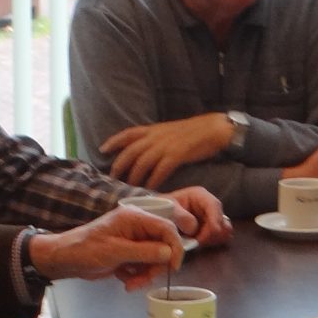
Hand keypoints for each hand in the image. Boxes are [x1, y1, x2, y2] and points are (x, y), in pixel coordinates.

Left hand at [27, 207, 183, 289]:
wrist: (66, 259)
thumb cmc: (86, 249)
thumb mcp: (116, 251)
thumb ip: (145, 252)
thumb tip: (170, 253)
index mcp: (135, 218)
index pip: (167, 228)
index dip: (175, 247)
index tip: (173, 267)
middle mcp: (137, 227)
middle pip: (162, 246)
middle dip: (155, 266)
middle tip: (142, 280)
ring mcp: (133, 241)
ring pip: (154, 259)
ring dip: (145, 274)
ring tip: (130, 283)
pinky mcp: (129, 253)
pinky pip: (143, 265)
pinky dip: (137, 275)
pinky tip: (123, 278)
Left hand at [103, 112, 235, 187]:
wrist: (214, 129)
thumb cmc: (194, 131)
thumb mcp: (170, 130)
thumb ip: (157, 138)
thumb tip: (146, 148)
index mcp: (154, 129)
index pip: (128, 133)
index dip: (114, 141)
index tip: (102, 149)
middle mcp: (156, 136)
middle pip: (131, 151)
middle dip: (119, 164)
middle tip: (112, 177)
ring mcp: (166, 145)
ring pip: (142, 162)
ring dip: (134, 176)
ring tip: (129, 187)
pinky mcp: (177, 155)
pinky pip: (160, 170)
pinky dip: (153, 180)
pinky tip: (150, 189)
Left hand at [168, 184, 232, 245]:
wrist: (161, 214)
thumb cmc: (164, 208)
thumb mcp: (168, 208)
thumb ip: (179, 216)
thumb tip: (193, 228)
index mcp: (200, 195)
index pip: (214, 206)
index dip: (212, 223)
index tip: (202, 238)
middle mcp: (210, 205)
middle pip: (222, 221)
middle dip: (210, 235)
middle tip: (195, 242)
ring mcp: (213, 217)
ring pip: (225, 231)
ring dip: (212, 240)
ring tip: (196, 242)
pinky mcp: (213, 228)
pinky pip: (222, 238)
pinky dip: (212, 243)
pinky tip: (199, 243)